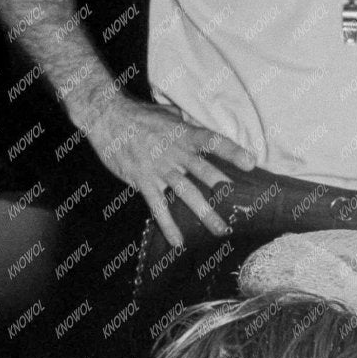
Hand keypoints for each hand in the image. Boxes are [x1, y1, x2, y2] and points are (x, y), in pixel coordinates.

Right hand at [81, 93, 254, 249]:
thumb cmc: (139, 116)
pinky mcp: (143, 180)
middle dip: (222, 187)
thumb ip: (187, 125)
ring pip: (186, 192)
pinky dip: (168, 225)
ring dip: (205, 213)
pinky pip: (158, 206)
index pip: (211, 141)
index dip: (232, 151)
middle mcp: (174, 151)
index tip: (251, 163)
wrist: (105, 116)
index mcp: (183, 134)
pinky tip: (178, 242)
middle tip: (242, 205)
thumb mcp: (167, 114)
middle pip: (202, 170)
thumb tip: (200, 128)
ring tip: (221, 230)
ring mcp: (159, 167)